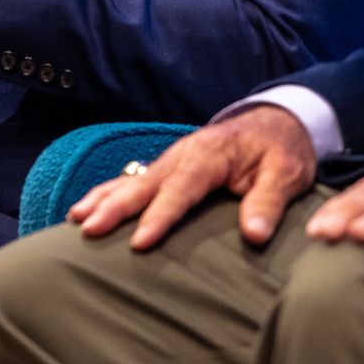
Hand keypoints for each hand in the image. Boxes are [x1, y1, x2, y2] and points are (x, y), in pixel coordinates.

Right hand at [68, 105, 315, 249]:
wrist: (274, 121)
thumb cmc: (281, 151)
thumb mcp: (287, 174)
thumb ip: (268, 202)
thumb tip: (255, 235)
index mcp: (209, 156)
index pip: (181, 190)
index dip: (159, 217)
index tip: (140, 242)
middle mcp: (181, 156)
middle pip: (143, 184)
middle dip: (114, 207)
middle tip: (89, 229)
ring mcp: (169, 161)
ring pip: (129, 181)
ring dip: (102, 200)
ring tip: (76, 220)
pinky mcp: (165, 168)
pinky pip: (130, 181)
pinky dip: (106, 194)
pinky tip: (85, 209)